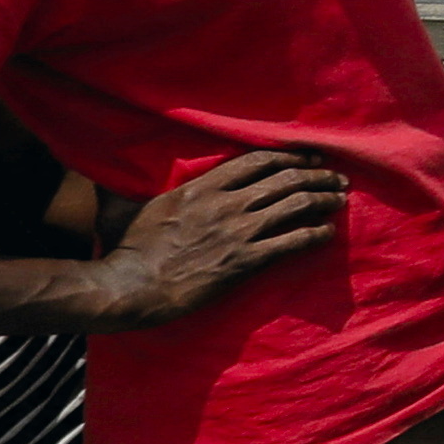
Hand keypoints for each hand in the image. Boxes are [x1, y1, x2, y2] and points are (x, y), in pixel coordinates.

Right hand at [96, 151, 347, 319]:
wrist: (130, 287)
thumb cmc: (126, 250)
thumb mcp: (127, 208)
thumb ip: (127, 188)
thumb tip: (102, 177)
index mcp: (201, 187)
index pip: (258, 161)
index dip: (291, 156)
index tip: (311, 156)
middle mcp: (225, 204)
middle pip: (285, 180)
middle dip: (317, 175)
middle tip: (336, 177)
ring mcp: (237, 232)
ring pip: (295, 206)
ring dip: (324, 200)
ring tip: (340, 199)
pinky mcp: (244, 261)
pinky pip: (291, 243)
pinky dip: (315, 235)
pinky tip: (327, 233)